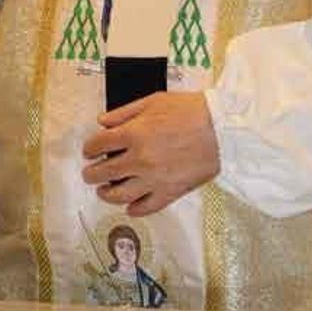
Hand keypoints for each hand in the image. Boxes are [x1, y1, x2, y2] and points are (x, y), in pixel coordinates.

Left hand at [81, 93, 219, 216]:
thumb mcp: (154, 101)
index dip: (89, 149)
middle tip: (90, 173)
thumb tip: (102, 122)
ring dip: (106, 194)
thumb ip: (124, 112)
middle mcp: (139, 159)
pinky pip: (145, 208)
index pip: (98, 145)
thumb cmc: (190, 111)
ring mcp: (153, 179)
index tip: (90, 151)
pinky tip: (130, 206)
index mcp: (133, 134)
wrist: (222, 128)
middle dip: (91, 174)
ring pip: (119, 195)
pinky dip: (134, 209)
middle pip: (102, 173)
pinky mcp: (169, 192)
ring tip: (105, 191)